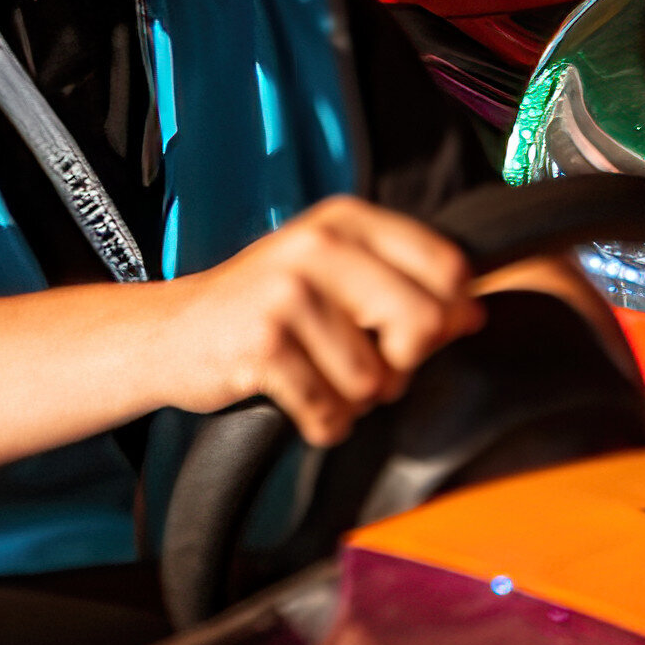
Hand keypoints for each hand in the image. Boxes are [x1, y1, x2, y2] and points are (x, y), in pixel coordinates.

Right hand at [157, 197, 490, 445]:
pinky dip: (322, 422)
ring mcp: (288, 292)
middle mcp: (321, 246)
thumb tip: (473, 314)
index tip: (415, 335)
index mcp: (348, 221)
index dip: (447, 315)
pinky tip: (300, 402)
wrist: (170, 332)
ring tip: (320, 379)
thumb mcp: (336, 277)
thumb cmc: (266, 306)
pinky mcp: (262, 343)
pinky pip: (330, 409)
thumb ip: (405, 287)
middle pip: (423, 324)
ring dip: (354, 400)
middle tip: (368, 369)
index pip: (448, 267)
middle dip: (402, 365)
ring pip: (375, 379)